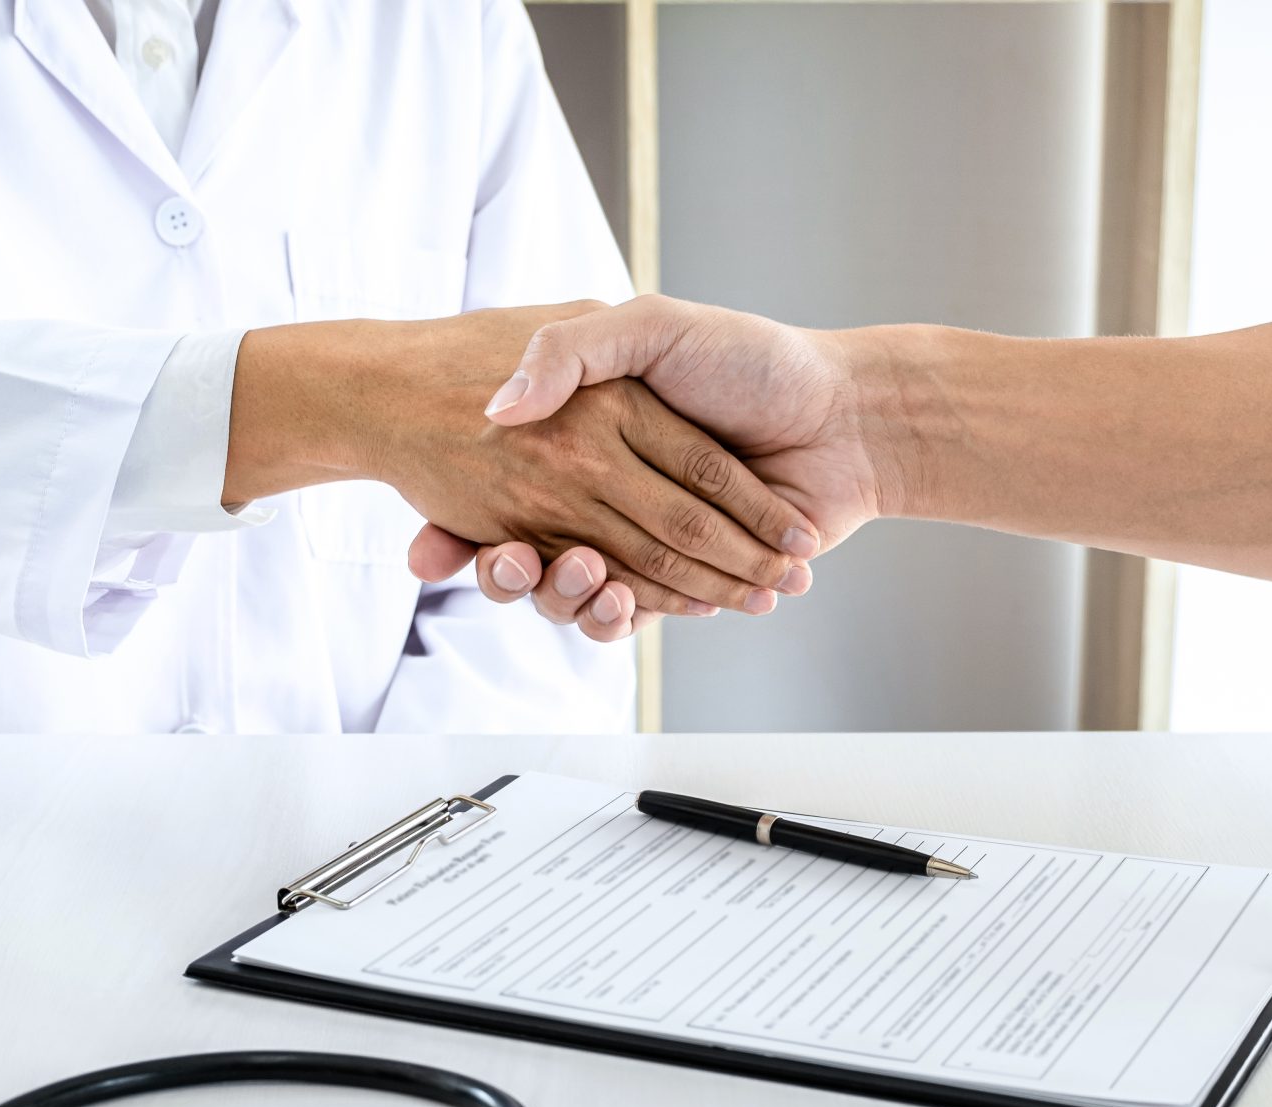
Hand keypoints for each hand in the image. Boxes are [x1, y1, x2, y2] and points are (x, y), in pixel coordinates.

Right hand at [405, 296, 891, 637]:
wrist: (846, 419)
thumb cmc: (753, 360)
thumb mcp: (650, 326)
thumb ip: (570, 352)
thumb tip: (500, 408)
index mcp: (591, 436)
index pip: (507, 485)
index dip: (459, 519)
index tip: (425, 545)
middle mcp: (611, 492)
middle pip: (531, 550)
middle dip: (504, 570)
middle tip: (497, 562)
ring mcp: (647, 541)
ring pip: (579, 590)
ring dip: (565, 597)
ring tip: (574, 579)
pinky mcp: (687, 584)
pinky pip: (637, 613)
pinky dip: (626, 616)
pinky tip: (623, 601)